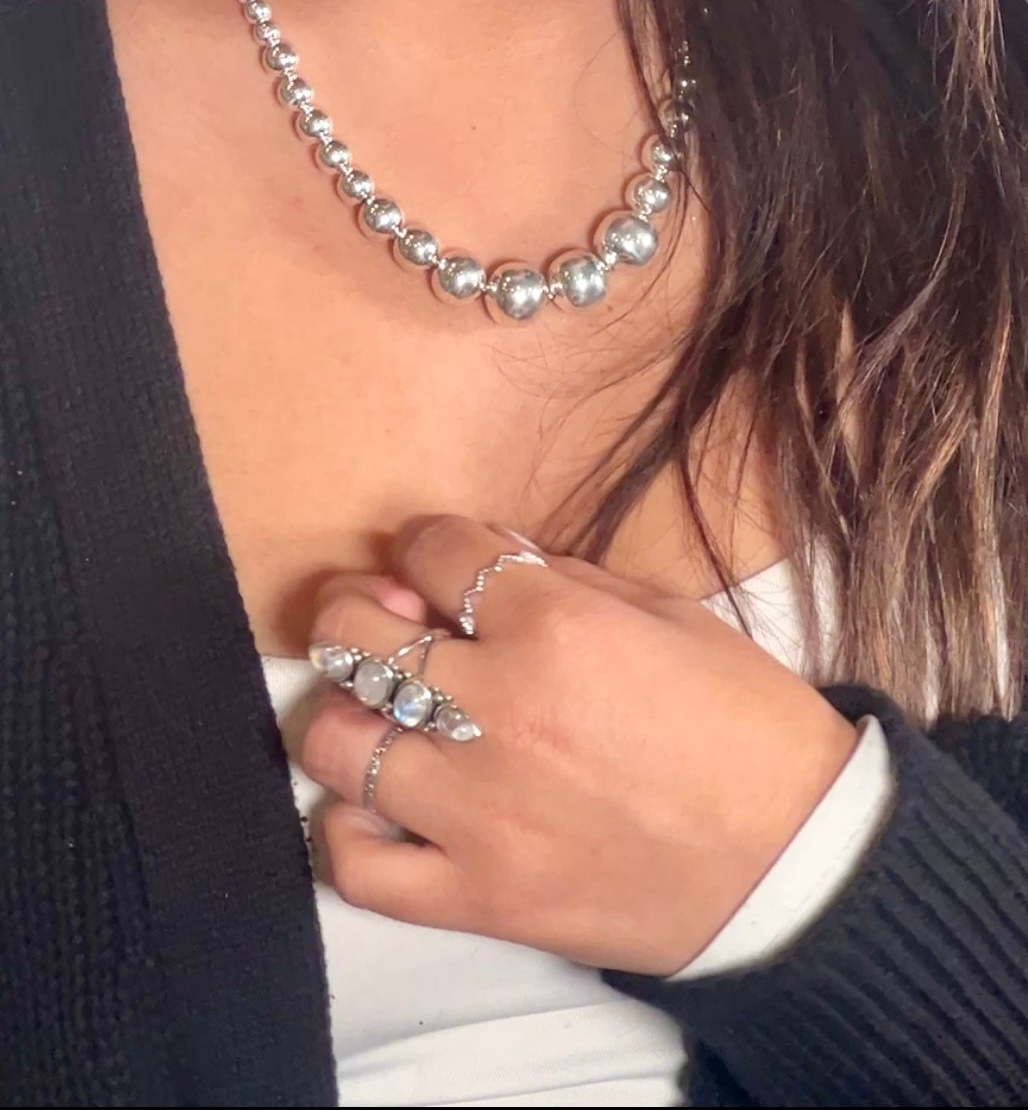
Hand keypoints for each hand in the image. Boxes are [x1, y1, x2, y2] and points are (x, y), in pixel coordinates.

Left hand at [301, 516, 856, 975]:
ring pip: (335, 742)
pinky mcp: (479, 898)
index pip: (435, 551)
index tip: (438, 559)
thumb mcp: (667, 613)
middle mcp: (497, 712)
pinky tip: (381, 804)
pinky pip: (358, 866)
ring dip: (350, 713)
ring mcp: (478, 812)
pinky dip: (349, 829)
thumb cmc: (747, 727)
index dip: (429, 543)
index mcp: (554, 626)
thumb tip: (481, 559)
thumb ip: (562, 578)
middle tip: (391, 622)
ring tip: (387, 713)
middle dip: (362, 610)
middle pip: (357, 635)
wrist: (798, 864)